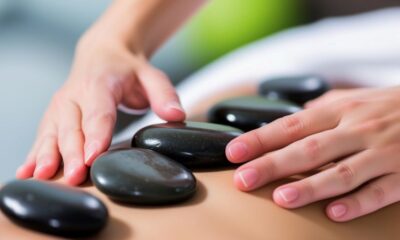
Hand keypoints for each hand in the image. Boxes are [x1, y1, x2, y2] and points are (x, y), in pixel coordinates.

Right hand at [16, 33, 184, 184]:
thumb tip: (176, 115)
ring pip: (52, 132)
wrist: (102, 54)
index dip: (96, 134)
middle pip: (73, 127)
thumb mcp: (151, 75)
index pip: (98, 112)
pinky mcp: (54, 116)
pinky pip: (43, 135)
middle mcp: (74, 95)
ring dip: (47, 154)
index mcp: (99, 84)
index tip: (93, 156)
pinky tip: (26, 172)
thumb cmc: (128, 70)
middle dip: (72, 153)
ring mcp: (60, 106)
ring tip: (42, 176)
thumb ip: (164, 94)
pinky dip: (34, 153)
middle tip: (75, 176)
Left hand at [226, 87, 399, 221]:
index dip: (260, 139)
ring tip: (281, 198)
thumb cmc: (388, 105)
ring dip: (310, 186)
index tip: (234, 152)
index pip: (291, 125)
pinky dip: (358, 202)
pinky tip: (334, 213)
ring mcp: (382, 152)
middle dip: (272, 165)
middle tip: (242, 179)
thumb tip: (290, 116)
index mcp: (340, 110)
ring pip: (341, 172)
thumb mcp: (353, 98)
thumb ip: (322, 107)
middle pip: (308, 149)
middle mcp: (357, 129)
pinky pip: (380, 191)